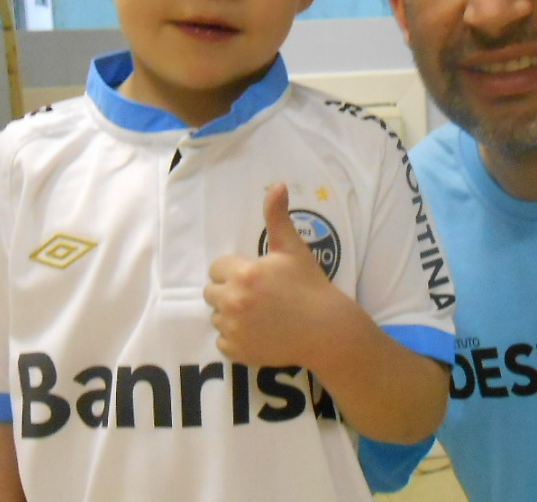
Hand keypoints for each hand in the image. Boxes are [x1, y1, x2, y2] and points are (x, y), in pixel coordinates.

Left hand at [203, 183, 333, 367]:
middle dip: (229, 290)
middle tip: (258, 295)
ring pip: (216, 316)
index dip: (236, 270)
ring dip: (231, 314)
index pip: (217, 268)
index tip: (257, 276)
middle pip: (211, 292)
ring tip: (260, 313)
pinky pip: (222, 341)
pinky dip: (236, 338)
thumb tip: (277, 184)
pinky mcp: (236, 351)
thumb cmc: (309, 285)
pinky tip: (259, 331)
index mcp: (243, 274)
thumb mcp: (293, 248)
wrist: (325, 329)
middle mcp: (233, 301)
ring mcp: (233, 329)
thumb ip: (277, 216)